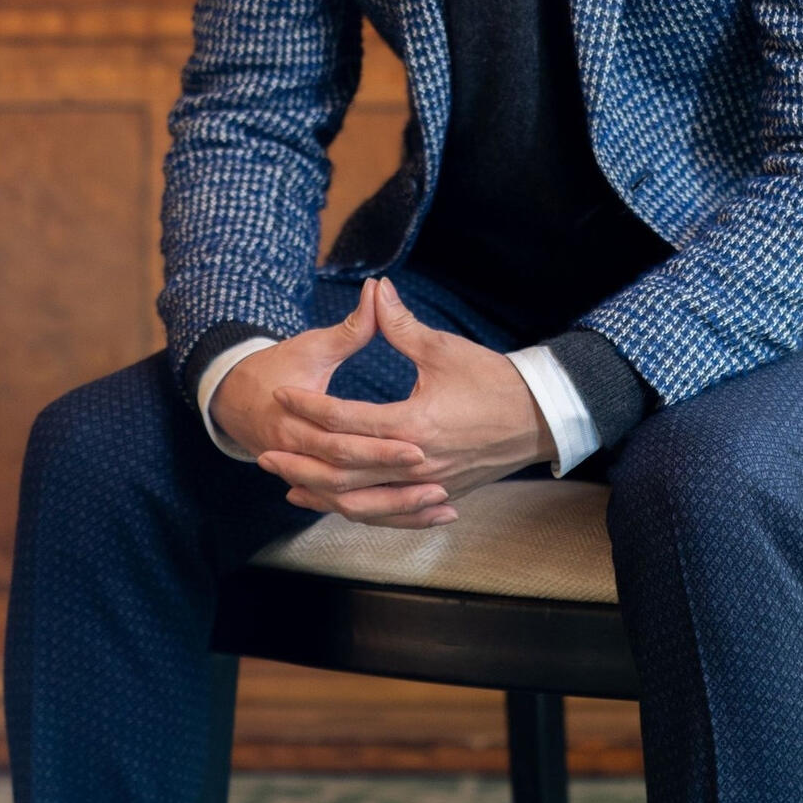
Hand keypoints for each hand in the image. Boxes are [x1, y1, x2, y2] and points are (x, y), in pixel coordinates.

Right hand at [209, 279, 427, 508]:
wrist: (232, 396)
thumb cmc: (277, 366)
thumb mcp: (312, 346)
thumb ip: (351, 326)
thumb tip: (379, 288)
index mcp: (294, 422)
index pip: (343, 440)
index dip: (381, 445)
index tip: (420, 444)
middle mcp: (299, 457)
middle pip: (350, 481)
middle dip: (393, 484)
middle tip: (438, 482)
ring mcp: (305, 477)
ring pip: (352, 507)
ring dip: (396, 509)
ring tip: (443, 506)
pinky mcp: (316, 487)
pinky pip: (352, 511)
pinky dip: (386, 515)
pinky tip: (424, 515)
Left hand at [258, 277, 556, 527]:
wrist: (538, 418)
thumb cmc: (492, 380)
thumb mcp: (443, 349)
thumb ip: (400, 325)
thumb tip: (376, 289)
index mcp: (413, 423)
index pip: (345, 420)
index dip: (308, 406)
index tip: (280, 393)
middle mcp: (415, 462)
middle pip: (343, 470)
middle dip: (300, 462)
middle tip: (265, 454)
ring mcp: (426, 486)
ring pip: (361, 501)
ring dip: (321, 494)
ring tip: (288, 486)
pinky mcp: (437, 496)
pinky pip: (386, 513)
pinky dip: (355, 511)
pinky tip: (334, 505)